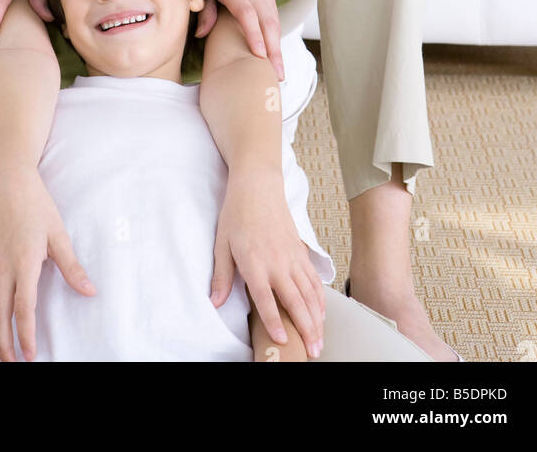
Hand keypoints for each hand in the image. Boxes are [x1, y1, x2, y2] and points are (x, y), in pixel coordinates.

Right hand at [0, 167, 95, 360]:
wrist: (12, 184)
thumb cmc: (38, 208)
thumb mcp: (59, 235)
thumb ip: (72, 267)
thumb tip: (90, 291)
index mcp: (24, 263)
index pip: (24, 308)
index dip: (26, 334)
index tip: (29, 356)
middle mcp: (2, 268)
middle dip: (1, 342)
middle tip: (6, 365)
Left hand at [208, 0, 283, 80]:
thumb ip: (205, 7)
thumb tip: (203, 35)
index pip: (247, 15)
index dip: (254, 35)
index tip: (260, 55)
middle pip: (268, 24)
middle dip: (273, 51)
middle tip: (277, 76)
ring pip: (274, 22)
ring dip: (278, 47)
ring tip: (279, 72)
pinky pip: (274, 15)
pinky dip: (276, 35)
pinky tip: (276, 52)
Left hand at [211, 168, 324, 358]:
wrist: (258, 185)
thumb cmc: (237, 213)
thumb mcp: (222, 243)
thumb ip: (221, 275)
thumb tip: (215, 301)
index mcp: (255, 262)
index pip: (266, 298)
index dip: (274, 321)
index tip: (281, 340)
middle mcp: (277, 262)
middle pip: (296, 301)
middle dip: (306, 329)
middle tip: (313, 351)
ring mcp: (292, 257)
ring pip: (309, 293)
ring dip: (316, 319)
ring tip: (320, 340)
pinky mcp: (300, 251)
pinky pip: (314, 279)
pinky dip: (320, 299)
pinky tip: (321, 313)